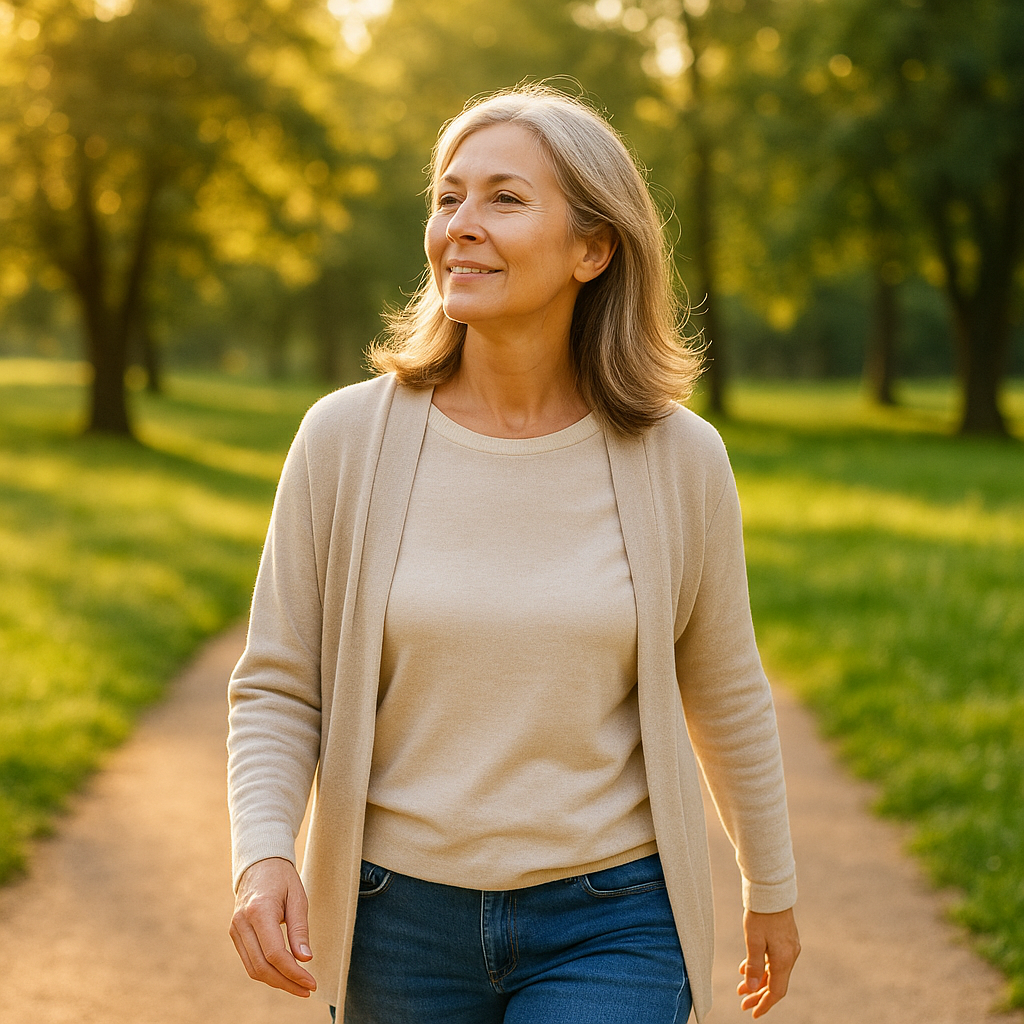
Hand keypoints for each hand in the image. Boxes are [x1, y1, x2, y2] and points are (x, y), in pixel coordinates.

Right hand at [230, 856, 316, 997]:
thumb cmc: (282, 878)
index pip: (275, 953)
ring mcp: (235, 929)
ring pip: (253, 968)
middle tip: (307, 989)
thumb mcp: (298, 898)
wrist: (259, 863)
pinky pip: (249, 961)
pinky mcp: (235, 934)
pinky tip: (284, 974)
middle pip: (262, 967)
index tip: (311, 982)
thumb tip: (306, 959)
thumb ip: (300, 929)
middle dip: (286, 983)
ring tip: (299, 986)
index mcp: (259, 911)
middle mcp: (242, 923)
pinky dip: (266, 972)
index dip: (293, 972)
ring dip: (276, 982)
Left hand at [737, 907, 799, 1017]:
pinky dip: (761, 966)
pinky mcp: (785, 939)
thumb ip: (753, 965)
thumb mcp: (753, 940)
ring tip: (741, 986)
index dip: (764, 1004)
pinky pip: (774, 959)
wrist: (772, 889)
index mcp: (784, 959)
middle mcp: (790, 955)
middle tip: (743, 1002)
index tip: (752, 1013)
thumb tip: (750, 988)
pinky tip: (746, 966)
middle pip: (775, 983)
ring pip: (774, 971)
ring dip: (758, 980)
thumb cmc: (761, 913)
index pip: (776, 991)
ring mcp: (789, 947)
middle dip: (758, 994)